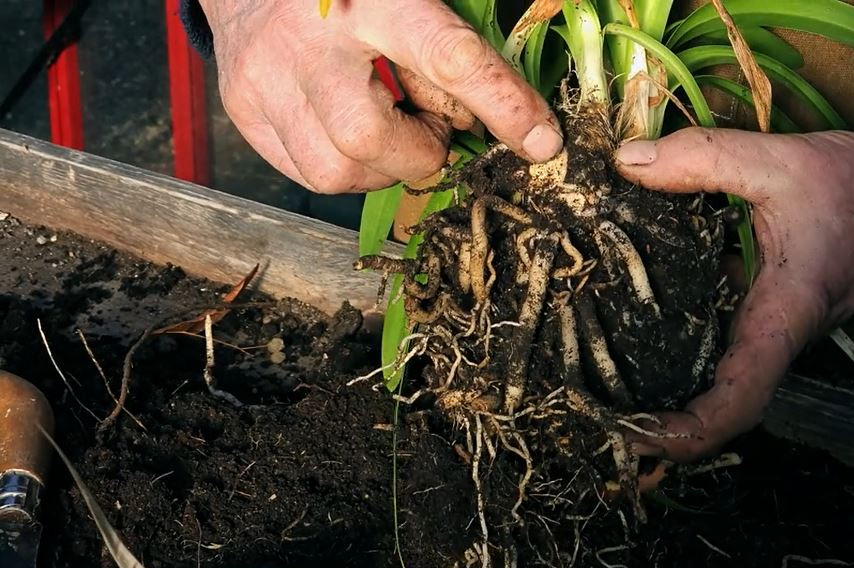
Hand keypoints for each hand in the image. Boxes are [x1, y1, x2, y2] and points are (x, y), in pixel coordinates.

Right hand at [198, 0, 562, 192]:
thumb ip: (448, 51)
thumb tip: (481, 122)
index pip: (446, 56)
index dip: (501, 105)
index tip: (542, 142)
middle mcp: (308, 39)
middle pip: (368, 137)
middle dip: (416, 152)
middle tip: (428, 127)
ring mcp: (265, 79)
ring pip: (335, 170)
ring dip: (381, 165)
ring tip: (385, 124)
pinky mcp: (245, 111)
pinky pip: (308, 175)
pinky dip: (347, 167)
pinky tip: (350, 131)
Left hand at [615, 127, 853, 462]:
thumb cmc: (853, 187)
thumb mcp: (778, 161)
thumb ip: (703, 159)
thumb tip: (627, 164)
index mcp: (784, 312)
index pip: (743, 394)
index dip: (694, 430)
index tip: (643, 442)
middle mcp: (771, 332)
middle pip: (715, 397)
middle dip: (658, 419)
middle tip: (592, 417)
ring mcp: (762, 324)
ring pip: (708, 368)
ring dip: (655, 381)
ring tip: (590, 381)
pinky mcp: (753, 308)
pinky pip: (708, 333)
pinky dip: (665, 334)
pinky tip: (615, 314)